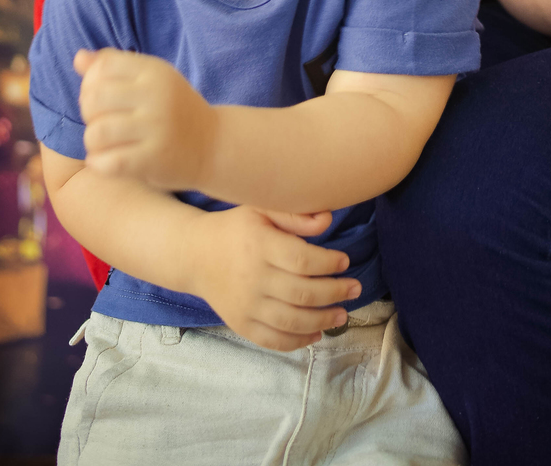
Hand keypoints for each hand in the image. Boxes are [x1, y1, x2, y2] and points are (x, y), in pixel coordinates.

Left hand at [75, 48, 215, 190]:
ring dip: (92, 141)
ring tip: (102, 143)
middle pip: (94, 98)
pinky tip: (105, 161)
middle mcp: (156, 95)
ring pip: (97, 132)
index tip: (100, 97)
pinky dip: (98, 163)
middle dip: (88, 112)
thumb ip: (116, 66)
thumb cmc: (173, 109)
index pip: (103, 66)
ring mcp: (156, 128)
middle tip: (100, 121)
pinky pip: (108, 162)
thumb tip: (79, 57)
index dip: (90, 82)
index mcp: (154, 71)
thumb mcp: (151, 80)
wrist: (212, 144)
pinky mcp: (154, 159)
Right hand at [188, 205, 361, 352]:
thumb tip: (328, 220)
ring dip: (323, 320)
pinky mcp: (240, 324)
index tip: (345, 261)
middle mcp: (253, 278)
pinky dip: (298, 341)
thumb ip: (294, 215)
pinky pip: (273, 340)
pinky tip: (317, 333)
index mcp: (259, 245)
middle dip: (335, 293)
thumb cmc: (235, 228)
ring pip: (291, 320)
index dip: (328, 264)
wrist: (194, 255)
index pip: (302, 261)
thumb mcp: (260, 209)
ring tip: (343, 315)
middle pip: (302, 293)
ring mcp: (246, 305)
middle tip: (355, 289)